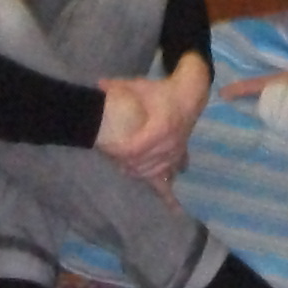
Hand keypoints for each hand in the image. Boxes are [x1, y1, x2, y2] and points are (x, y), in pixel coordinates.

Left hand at [95, 69, 201, 186]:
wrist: (190, 94)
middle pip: (143, 163)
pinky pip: (171, 173)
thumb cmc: (162, 91)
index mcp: (159, 128)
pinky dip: (166, 185)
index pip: (135, 148)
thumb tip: (98, 85)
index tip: (106, 148)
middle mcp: (169, 144)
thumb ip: (118, 87)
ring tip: (124, 169)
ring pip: (156, 171)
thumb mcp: (139, 86)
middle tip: (111, 159)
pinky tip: (167, 201)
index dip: (119, 151)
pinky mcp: (179, 155)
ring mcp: (175, 152)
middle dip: (126, 163)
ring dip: (139, 172)